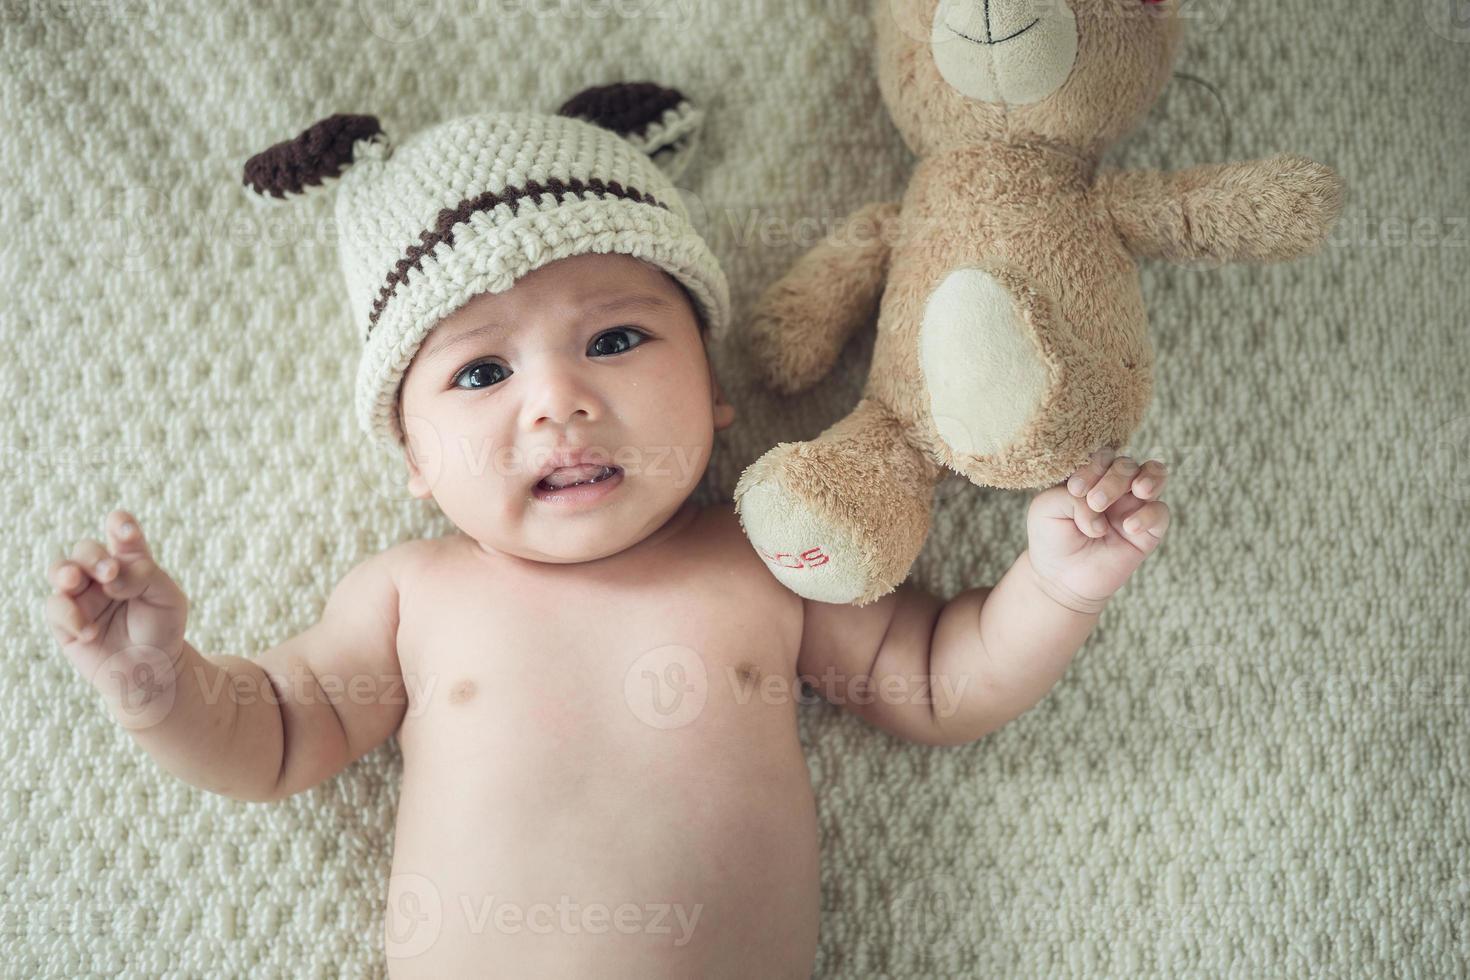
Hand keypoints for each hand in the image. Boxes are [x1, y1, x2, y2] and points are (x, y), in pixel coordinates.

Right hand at [44, 510, 189, 701]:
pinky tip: (90, 631)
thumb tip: (109, 577)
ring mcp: (82, 596)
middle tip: (110, 572)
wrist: (152, 671)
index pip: (121, 532)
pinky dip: (70, 616)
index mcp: (131, 562)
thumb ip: (144, 576)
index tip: (126, 531)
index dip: (120, 525)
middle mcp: (102, 575)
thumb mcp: (168, 598)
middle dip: (94, 557)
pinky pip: (56, 608)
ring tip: (74, 581)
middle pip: (86, 549)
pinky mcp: (65, 621)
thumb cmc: (163, 629)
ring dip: (65, 572)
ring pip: (61, 570)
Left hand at [1025, 451, 1169, 610]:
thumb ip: (1068, 496)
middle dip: (1113, 479)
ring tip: (1137, 490)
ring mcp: (1133, 506)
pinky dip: (1148, 515)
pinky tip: (1128, 527)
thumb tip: (1099, 508)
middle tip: (1095, 502)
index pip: (1101, 456)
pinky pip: (1161, 512)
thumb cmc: (1052, 538)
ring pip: (1154, 475)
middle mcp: (1115, 486)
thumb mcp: (1045, 509)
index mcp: (1090, 475)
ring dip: (1148, 478)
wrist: (1061, 579)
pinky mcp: (1148, 531)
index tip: (1075, 490)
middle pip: (1126, 464)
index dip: (1093, 467)